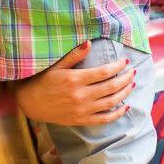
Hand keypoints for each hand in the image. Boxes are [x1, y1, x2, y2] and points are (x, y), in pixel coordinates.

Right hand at [12, 41, 133, 125]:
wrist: (30, 103)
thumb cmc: (42, 81)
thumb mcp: (56, 66)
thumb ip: (74, 55)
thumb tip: (89, 43)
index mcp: (75, 79)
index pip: (104, 72)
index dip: (118, 66)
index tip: (125, 61)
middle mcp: (81, 95)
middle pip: (111, 86)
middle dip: (125, 78)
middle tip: (133, 71)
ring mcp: (82, 110)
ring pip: (111, 102)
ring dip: (125, 92)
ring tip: (132, 84)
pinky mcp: (82, 120)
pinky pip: (104, 119)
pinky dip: (117, 113)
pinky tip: (126, 106)